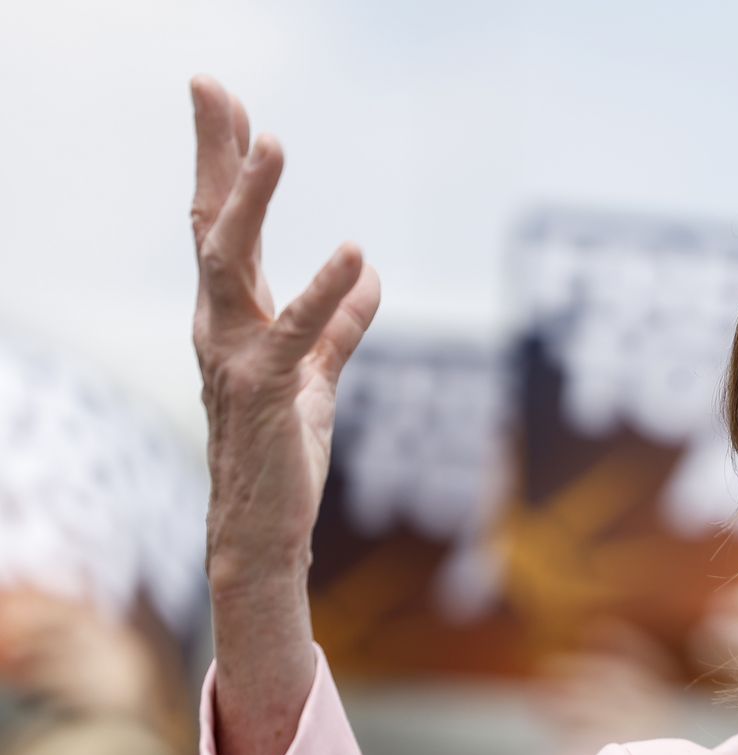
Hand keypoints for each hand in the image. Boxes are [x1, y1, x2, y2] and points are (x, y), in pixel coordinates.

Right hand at [189, 75, 379, 754]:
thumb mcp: (318, 376)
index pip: (222, 223)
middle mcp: (221, 325)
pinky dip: (324, 293)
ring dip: (250, 201)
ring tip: (272, 143)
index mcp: (234, 315)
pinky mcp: (271, 393)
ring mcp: (238, 356)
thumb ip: (340, 327)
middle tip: (213, 89)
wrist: (266, 528)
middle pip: (212, 223)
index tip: (222, 100)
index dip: (223, 163)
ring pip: (233, 262)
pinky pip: (296, 334)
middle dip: (215, 155)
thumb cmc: (282, 451)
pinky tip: (355, 255)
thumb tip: (370, 281)